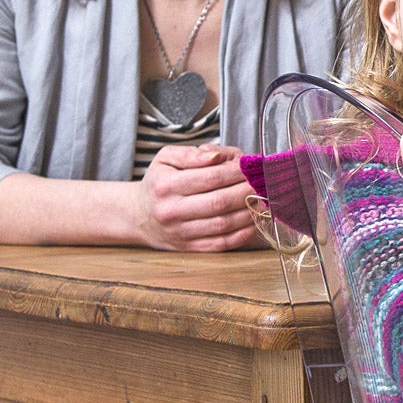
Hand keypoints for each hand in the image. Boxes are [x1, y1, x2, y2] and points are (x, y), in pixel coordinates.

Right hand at [131, 145, 258, 250]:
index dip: (236, 172)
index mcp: (166, 185)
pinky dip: (242, 234)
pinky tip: (254, 221)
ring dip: (249, 212)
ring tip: (261, 199)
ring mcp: (180, 232)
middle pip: (220, 202)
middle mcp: (171, 211)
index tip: (251, 167)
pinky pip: (222, 244)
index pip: (210, 177)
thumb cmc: (159, 183)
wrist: (140, 215)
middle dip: (247, 191)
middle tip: (262, 183)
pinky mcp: (190, 248)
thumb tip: (218, 156)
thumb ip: (192, 154)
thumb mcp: (165, 159)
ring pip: (223, 224)